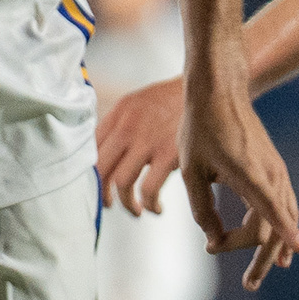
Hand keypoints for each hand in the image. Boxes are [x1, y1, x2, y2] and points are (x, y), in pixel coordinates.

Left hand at [95, 75, 185, 213]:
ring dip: (125, 204)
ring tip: (135, 210)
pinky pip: (148, 190)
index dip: (91, 172)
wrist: (207, 89)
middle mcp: (127, 127)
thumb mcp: (139, 102)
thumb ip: (121, 123)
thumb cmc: (174, 100)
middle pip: (100, 167)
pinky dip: (149, 205)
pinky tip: (155, 207)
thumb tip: (106, 151)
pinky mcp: (169, 154)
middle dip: (102, 192)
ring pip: (121, 182)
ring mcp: (147, 141)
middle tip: (111, 203)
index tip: (98, 184)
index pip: (91, 148)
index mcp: (118, 113)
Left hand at [178, 76, 298, 289]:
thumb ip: (202, 209)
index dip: (285, 235)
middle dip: (261, 258)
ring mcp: (277, 172)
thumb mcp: (191, 172)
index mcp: (250, 175)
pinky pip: (284, 205)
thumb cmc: (200, 129)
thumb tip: (213, 240)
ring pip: (283, 217)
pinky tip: (279, 244)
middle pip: (274, 227)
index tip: (294, 256)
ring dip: (272, 246)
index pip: (272, 213)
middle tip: (249, 285)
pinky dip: (281, 226)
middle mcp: (271, 175)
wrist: (219, 92)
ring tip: (264, 271)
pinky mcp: (275, 169)